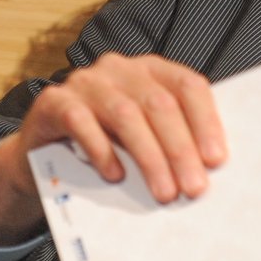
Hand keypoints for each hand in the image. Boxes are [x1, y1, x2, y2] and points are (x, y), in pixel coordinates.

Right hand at [0, 53, 225, 244]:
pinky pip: (81, 122)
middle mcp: (120, 68)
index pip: (188, 86)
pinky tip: (116, 175)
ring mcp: (86, 81)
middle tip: (193, 188)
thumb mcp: (144, 134)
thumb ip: (170, 139)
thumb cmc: (107, 141)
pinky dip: (102, 150)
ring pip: (126, 114)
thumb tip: (206, 170)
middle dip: (180, 149)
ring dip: (149, 157)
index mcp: (152, 70)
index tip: (216, 159)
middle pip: (160, 104)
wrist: (43, 149)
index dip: (206, 121)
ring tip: (164, 192)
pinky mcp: (54, 101)